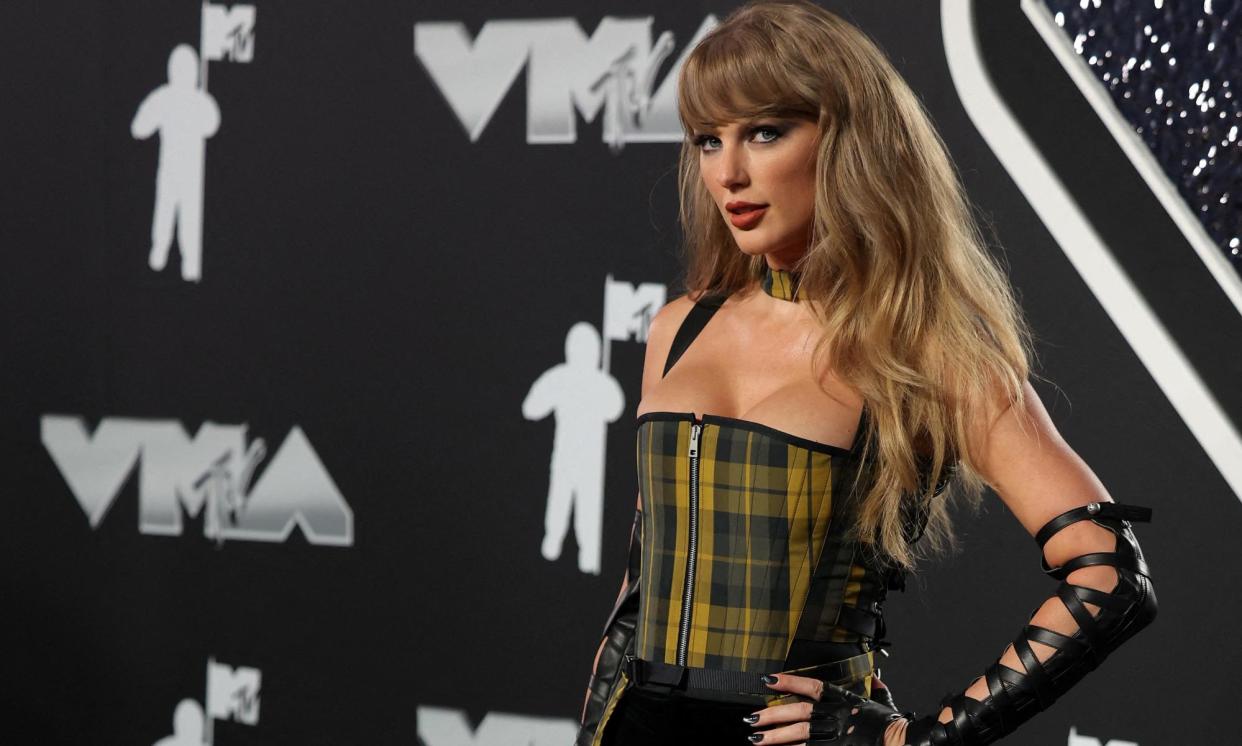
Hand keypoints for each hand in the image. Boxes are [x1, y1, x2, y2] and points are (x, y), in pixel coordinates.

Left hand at [744, 672, 908, 744]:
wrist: (904, 743)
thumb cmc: (893, 727)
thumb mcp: (884, 704)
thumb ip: (877, 690)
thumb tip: (875, 677)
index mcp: (845, 700)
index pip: (812, 686)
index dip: (789, 682)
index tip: (769, 680)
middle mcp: (836, 715)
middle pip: (798, 712)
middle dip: (773, 714)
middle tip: (752, 717)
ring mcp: (834, 735)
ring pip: (798, 734)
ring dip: (774, 736)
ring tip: (755, 738)